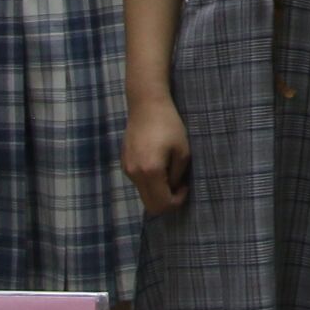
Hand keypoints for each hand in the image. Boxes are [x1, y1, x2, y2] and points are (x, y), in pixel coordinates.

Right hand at [123, 92, 191, 214]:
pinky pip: (138, 182)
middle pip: (150, 205)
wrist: (146, 105)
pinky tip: (159, 164)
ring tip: (170, 171)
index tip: (185, 186)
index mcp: (151, 172)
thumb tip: (173, 187)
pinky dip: (150, 182)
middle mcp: (135, 175)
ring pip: (144, 194)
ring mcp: (127, 169)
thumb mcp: (182, 150)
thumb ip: (178, 174)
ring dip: (158, 191)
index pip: (162, 204)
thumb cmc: (169, 124)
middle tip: (179, 186)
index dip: (177, 201)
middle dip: (167, 201)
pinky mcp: (124, 163)